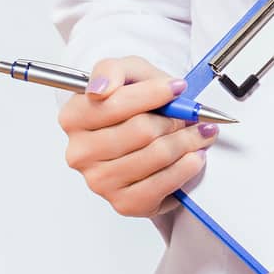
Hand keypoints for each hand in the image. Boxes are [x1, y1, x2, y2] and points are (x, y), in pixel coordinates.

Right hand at [57, 55, 217, 218]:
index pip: (115, 104)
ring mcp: (99, 181)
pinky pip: (163, 183)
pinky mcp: (123, 203)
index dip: (153, 93)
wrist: (147, 136)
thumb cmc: (136, 102)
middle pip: (141, 130)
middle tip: (192, 114)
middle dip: (175, 119)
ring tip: (199, 132)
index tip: (178, 87)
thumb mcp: (127, 72)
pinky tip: (193, 156)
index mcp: (74, 117)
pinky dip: (186, 167)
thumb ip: (111, 70)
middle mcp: (80, 153)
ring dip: (187, 141)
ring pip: (157, 155)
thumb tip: (101, 88)